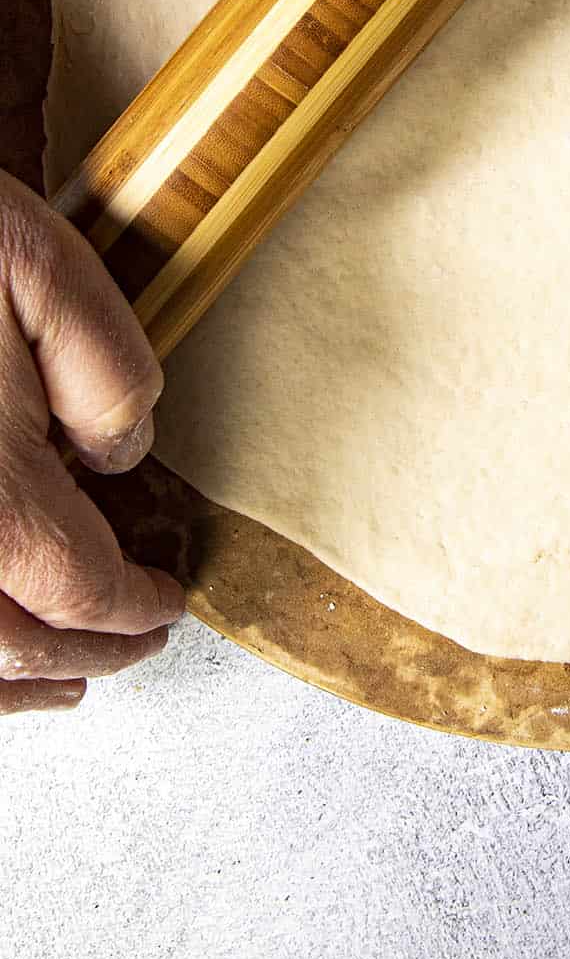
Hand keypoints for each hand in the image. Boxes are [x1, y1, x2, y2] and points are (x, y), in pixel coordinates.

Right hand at [0, 170, 183, 713]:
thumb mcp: (49, 273)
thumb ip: (109, 376)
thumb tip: (121, 458)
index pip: (81, 587)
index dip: (133, 606)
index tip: (164, 601)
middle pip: (9, 645)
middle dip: (81, 653)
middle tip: (128, 644)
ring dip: (4, 685)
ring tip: (57, 683)